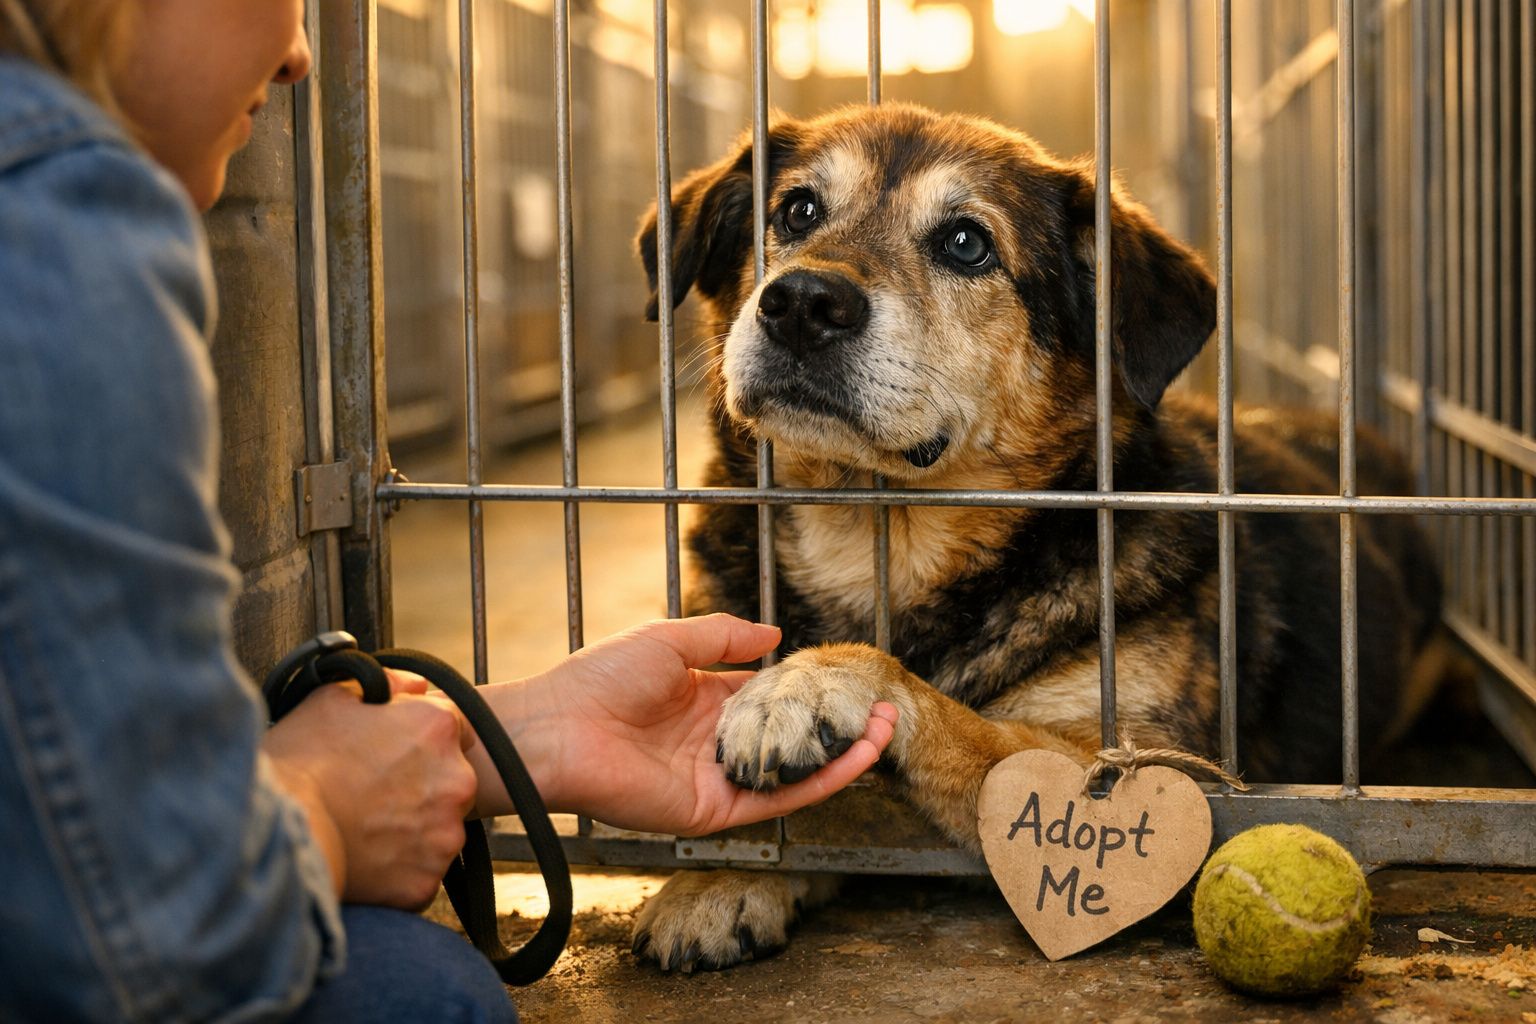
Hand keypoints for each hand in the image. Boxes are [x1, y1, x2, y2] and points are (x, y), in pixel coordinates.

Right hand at [261, 670, 478, 907]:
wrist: (275, 833)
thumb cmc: (299, 763)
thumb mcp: (333, 699)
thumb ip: (386, 684)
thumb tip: (414, 687)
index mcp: (437, 729)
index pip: (456, 728)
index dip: (423, 739)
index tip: (396, 753)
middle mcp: (455, 780)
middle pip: (454, 779)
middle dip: (425, 784)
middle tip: (377, 793)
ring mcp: (445, 834)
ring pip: (441, 828)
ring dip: (416, 828)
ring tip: (368, 828)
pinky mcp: (428, 880)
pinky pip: (423, 871)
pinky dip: (401, 868)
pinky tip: (368, 858)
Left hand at [470, 614, 896, 835]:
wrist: (559, 729)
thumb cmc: (600, 679)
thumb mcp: (670, 640)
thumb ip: (724, 637)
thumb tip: (777, 633)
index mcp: (702, 701)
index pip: (768, 698)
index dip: (809, 691)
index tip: (848, 679)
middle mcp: (715, 743)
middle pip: (790, 738)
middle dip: (837, 725)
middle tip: (884, 707)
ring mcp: (718, 779)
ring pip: (794, 772)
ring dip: (844, 755)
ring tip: (887, 729)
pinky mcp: (716, 810)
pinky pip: (779, 799)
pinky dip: (821, 781)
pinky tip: (859, 758)